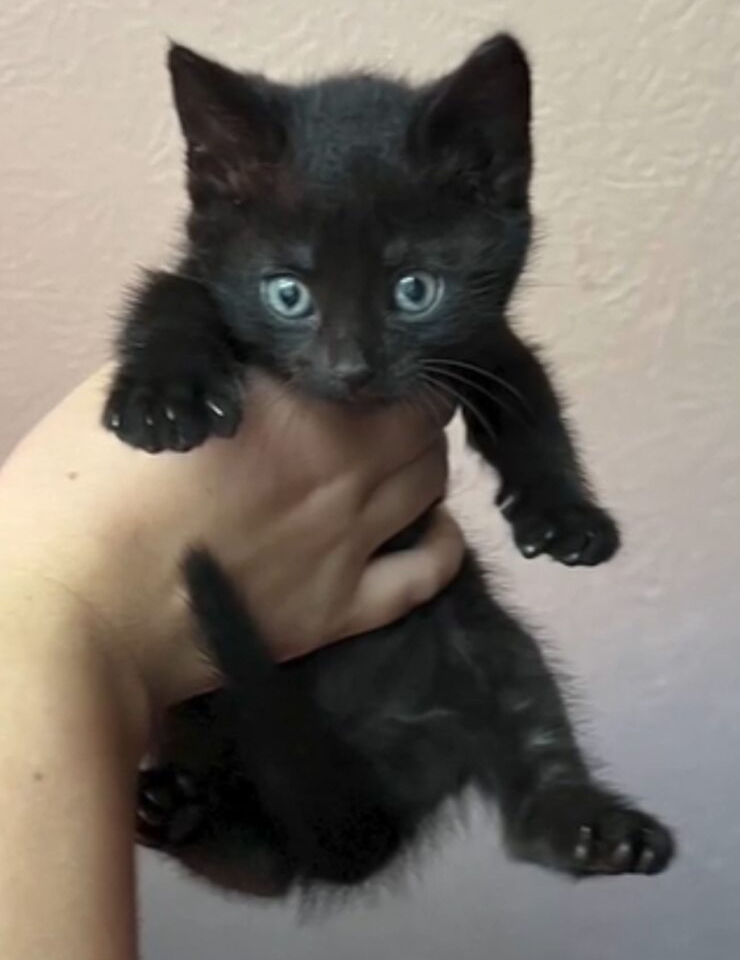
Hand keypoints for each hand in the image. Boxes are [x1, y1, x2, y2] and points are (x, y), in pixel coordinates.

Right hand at [0, 368, 461, 740]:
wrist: (79, 613)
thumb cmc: (85, 494)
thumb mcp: (143, 389)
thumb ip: (211, 357)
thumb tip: (254, 347)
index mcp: (297, 407)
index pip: (382, 365)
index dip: (377, 359)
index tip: (357, 364)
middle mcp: (342, 468)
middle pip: (423, 421)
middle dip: (408, 406)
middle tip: (375, 408)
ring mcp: (349, 542)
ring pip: (432, 484)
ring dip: (422, 463)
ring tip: (392, 462)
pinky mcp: (340, 610)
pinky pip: (427, 573)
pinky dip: (441, 544)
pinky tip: (429, 529)